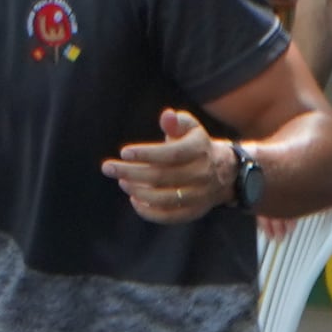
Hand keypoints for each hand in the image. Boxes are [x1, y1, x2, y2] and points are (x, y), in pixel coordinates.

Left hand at [109, 107, 240, 222]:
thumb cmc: (194, 145)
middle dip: (131, 172)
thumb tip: (167, 115)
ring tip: (122, 181)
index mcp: (200, 150)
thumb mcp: (189, 128)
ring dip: (138, 191)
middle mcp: (202, 173)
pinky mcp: (195, 211)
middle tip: (108, 167)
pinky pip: (170, 216)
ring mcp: (200, 195)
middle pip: (162, 177)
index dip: (147, 154)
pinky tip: (134, 199)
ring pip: (164, 198)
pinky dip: (149, 212)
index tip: (123, 152)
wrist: (223, 170)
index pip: (172, 154)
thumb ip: (176, 122)